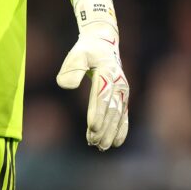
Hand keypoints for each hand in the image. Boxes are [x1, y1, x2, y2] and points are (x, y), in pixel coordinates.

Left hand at [56, 0, 129, 150]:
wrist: (103, 43)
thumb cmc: (86, 50)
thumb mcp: (77, 54)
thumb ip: (71, 69)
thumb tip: (66, 86)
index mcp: (107, 72)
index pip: (101, 96)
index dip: (96, 112)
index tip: (91, 127)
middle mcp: (118, 83)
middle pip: (111, 109)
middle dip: (103, 127)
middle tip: (93, 142)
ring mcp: (123, 91)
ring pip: (118, 115)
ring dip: (110, 132)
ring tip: (101, 147)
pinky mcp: (123, 96)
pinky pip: (124, 115)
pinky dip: (121, 129)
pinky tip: (115, 143)